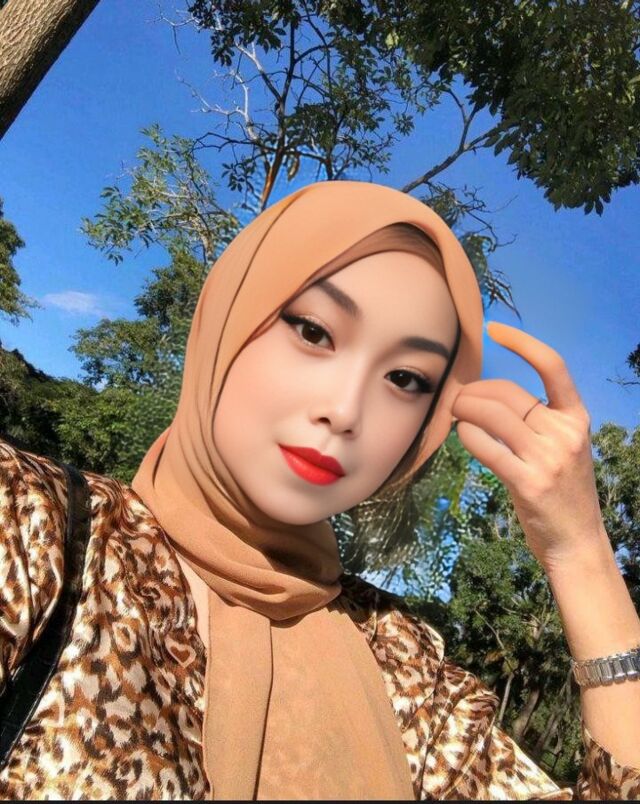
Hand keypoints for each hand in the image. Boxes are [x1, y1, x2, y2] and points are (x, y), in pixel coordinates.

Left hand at [450, 321, 607, 573]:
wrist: (576, 540)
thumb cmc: (561, 489)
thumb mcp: (561, 446)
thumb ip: (535, 420)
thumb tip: (486, 395)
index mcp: (576, 418)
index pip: (552, 366)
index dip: (522, 344)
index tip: (494, 330)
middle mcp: (565, 433)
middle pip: (507, 393)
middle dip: (473, 391)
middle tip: (456, 400)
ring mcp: (548, 458)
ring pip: (492, 416)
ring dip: (463, 410)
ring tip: (453, 415)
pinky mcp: (528, 482)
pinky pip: (486, 446)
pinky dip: (466, 435)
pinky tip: (461, 434)